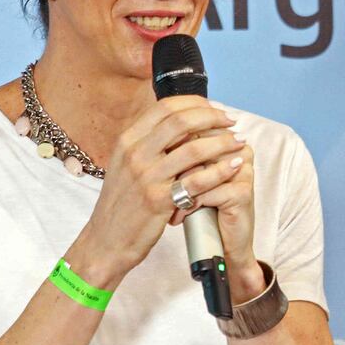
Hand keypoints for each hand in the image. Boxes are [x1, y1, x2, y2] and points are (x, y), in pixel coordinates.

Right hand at [69, 96, 244, 285]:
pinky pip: (197, 180)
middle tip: (231, 123)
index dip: (196, 104)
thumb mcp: (126, 164)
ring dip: (223, 142)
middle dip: (213, 117)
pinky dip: (221, 170)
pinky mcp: (159, 201)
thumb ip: (150, 142)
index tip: (214, 109)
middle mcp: (135, 154)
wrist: (105, 241)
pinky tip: (234, 165)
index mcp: (127, 140)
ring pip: (194, 149)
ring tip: (239, 142)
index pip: (165, 107)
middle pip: (181, 121)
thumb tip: (183, 121)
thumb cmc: (122, 203)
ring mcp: (146, 177)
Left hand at [170, 114, 263, 302]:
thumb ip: (179, 151)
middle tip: (156, 186)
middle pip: (195, 145)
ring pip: (198, 168)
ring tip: (168, 207)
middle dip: (173, 169)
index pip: (193, 129)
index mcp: (226, 139)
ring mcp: (243, 170)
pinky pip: (205, 191)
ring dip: (179, 191)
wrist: (218, 246)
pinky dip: (188, 207)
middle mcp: (239, 149)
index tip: (155, 166)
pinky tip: (180, 218)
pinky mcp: (242, 192)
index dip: (171, 147)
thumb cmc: (200, 208)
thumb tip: (150, 134)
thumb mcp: (188, 175)